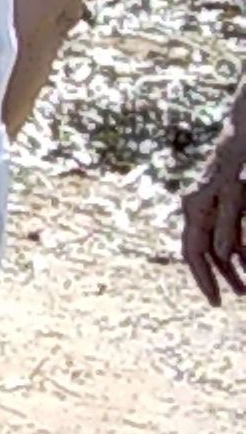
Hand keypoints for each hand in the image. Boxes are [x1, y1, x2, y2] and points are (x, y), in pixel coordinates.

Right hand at [182, 158, 245, 305]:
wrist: (243, 131)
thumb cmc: (239, 160)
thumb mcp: (236, 195)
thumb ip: (228, 225)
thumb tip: (221, 255)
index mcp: (195, 207)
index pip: (193, 252)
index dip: (204, 279)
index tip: (215, 301)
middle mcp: (196, 207)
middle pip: (202, 251)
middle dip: (220, 277)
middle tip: (239, 296)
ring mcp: (208, 204)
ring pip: (216, 243)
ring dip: (232, 265)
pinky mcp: (223, 200)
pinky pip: (227, 231)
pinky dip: (239, 248)